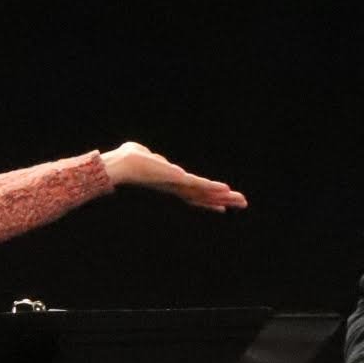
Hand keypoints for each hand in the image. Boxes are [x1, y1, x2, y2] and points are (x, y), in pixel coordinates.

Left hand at [100, 142, 248, 211]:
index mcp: (170, 183)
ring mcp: (178, 185)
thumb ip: (153, 158)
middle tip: (241, 203)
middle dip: (223, 200)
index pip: (193, 194)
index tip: (221, 207)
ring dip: (224, 197)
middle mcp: (176, 187)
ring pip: (206, 193)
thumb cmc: (126, 159)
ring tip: (242, 201)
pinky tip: (226, 190)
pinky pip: (199, 185)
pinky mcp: (178, 179)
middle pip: (204, 196)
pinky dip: (213, 188)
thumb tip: (153, 157)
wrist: (121, 165)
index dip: (208, 200)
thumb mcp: (143, 155)